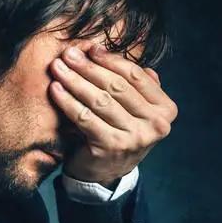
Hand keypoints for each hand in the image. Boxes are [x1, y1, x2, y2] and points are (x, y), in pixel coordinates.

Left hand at [47, 43, 177, 186]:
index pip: (135, 77)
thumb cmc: (119, 133)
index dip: (111, 60)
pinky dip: (67, 101)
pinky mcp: (111, 146)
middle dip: (89, 67)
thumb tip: (125, 52)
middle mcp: (156, 124)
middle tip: (68, 54)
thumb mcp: (134, 110)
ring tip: (58, 67)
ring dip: (75, 81)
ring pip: (99, 100)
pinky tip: (55, 89)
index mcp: (166, 109)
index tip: (90, 48)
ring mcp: (135, 137)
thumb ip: (135, 85)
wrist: (106, 174)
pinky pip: (84, 117)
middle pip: (116, 86)